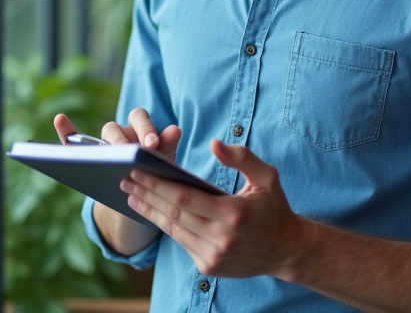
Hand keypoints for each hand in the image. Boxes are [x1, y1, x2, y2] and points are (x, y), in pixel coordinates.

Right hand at [53, 108, 181, 161]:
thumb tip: (175, 129)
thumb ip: (168, 146)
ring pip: (102, 134)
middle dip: (124, 138)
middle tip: (137, 151)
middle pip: (118, 125)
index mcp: (139, 129)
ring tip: (112, 157)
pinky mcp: (87, 157)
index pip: (139, 118)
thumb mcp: (164, 163)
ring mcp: (103, 144)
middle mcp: (120, 132)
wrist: (140, 198)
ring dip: (105, 141)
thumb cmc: (155, 173)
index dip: (146, 128)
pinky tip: (60, 120)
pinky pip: (72, 140)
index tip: (153, 144)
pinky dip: (65, 130)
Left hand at [121, 139, 302, 278]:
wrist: (285, 250)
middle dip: (146, 194)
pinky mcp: (208, 266)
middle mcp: (221, 238)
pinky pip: (180, 241)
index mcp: (233, 214)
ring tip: (131, 194)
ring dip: (149, 211)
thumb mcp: (267, 177)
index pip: (184, 198)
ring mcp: (213, 256)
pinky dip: (164, 225)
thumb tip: (213, 143)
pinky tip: (151, 211)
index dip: (157, 184)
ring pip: (172, 230)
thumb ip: (241, 157)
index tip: (137, 170)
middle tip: (125, 179)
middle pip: (173, 213)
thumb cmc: (274, 208)